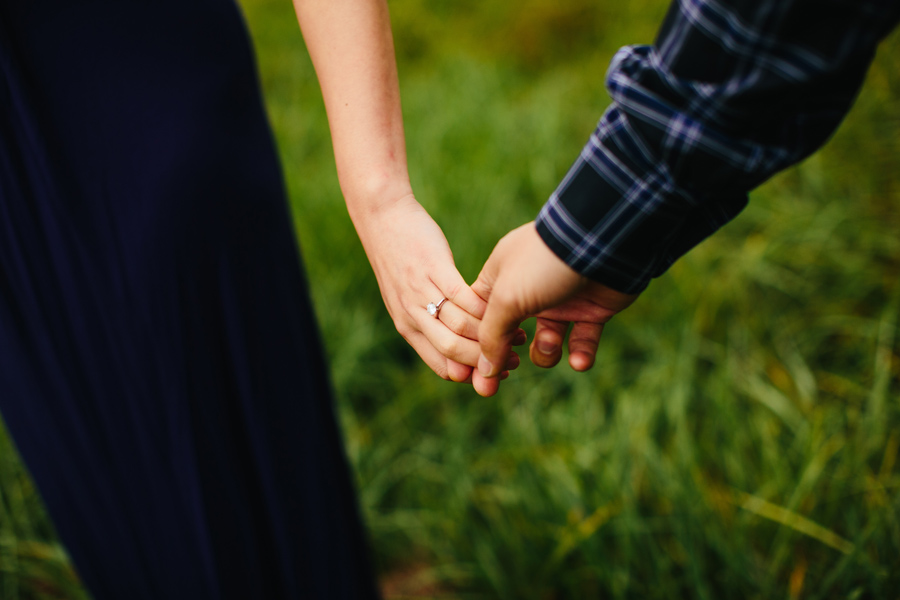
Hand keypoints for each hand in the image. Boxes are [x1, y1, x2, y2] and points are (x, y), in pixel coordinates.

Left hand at [351, 193, 521, 392]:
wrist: (382, 217)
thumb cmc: (401, 258)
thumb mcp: (407, 298)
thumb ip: (429, 323)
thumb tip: (459, 346)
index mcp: (408, 327)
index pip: (442, 366)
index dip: (473, 375)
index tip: (498, 373)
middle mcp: (412, 315)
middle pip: (453, 352)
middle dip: (487, 360)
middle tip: (515, 359)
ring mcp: (421, 292)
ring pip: (460, 327)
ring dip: (492, 333)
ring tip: (517, 333)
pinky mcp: (433, 267)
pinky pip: (463, 296)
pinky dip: (486, 307)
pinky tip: (504, 306)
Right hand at [471, 222, 638, 395]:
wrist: (602, 242)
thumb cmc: (544, 263)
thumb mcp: (506, 298)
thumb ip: (491, 335)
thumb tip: (484, 373)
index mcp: (500, 279)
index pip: (477, 317)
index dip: (474, 345)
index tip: (471, 373)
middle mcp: (528, 291)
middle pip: (508, 334)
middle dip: (503, 359)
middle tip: (498, 383)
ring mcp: (560, 301)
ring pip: (545, 343)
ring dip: (546, 353)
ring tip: (551, 346)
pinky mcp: (591, 310)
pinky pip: (582, 342)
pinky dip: (581, 355)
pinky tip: (578, 360)